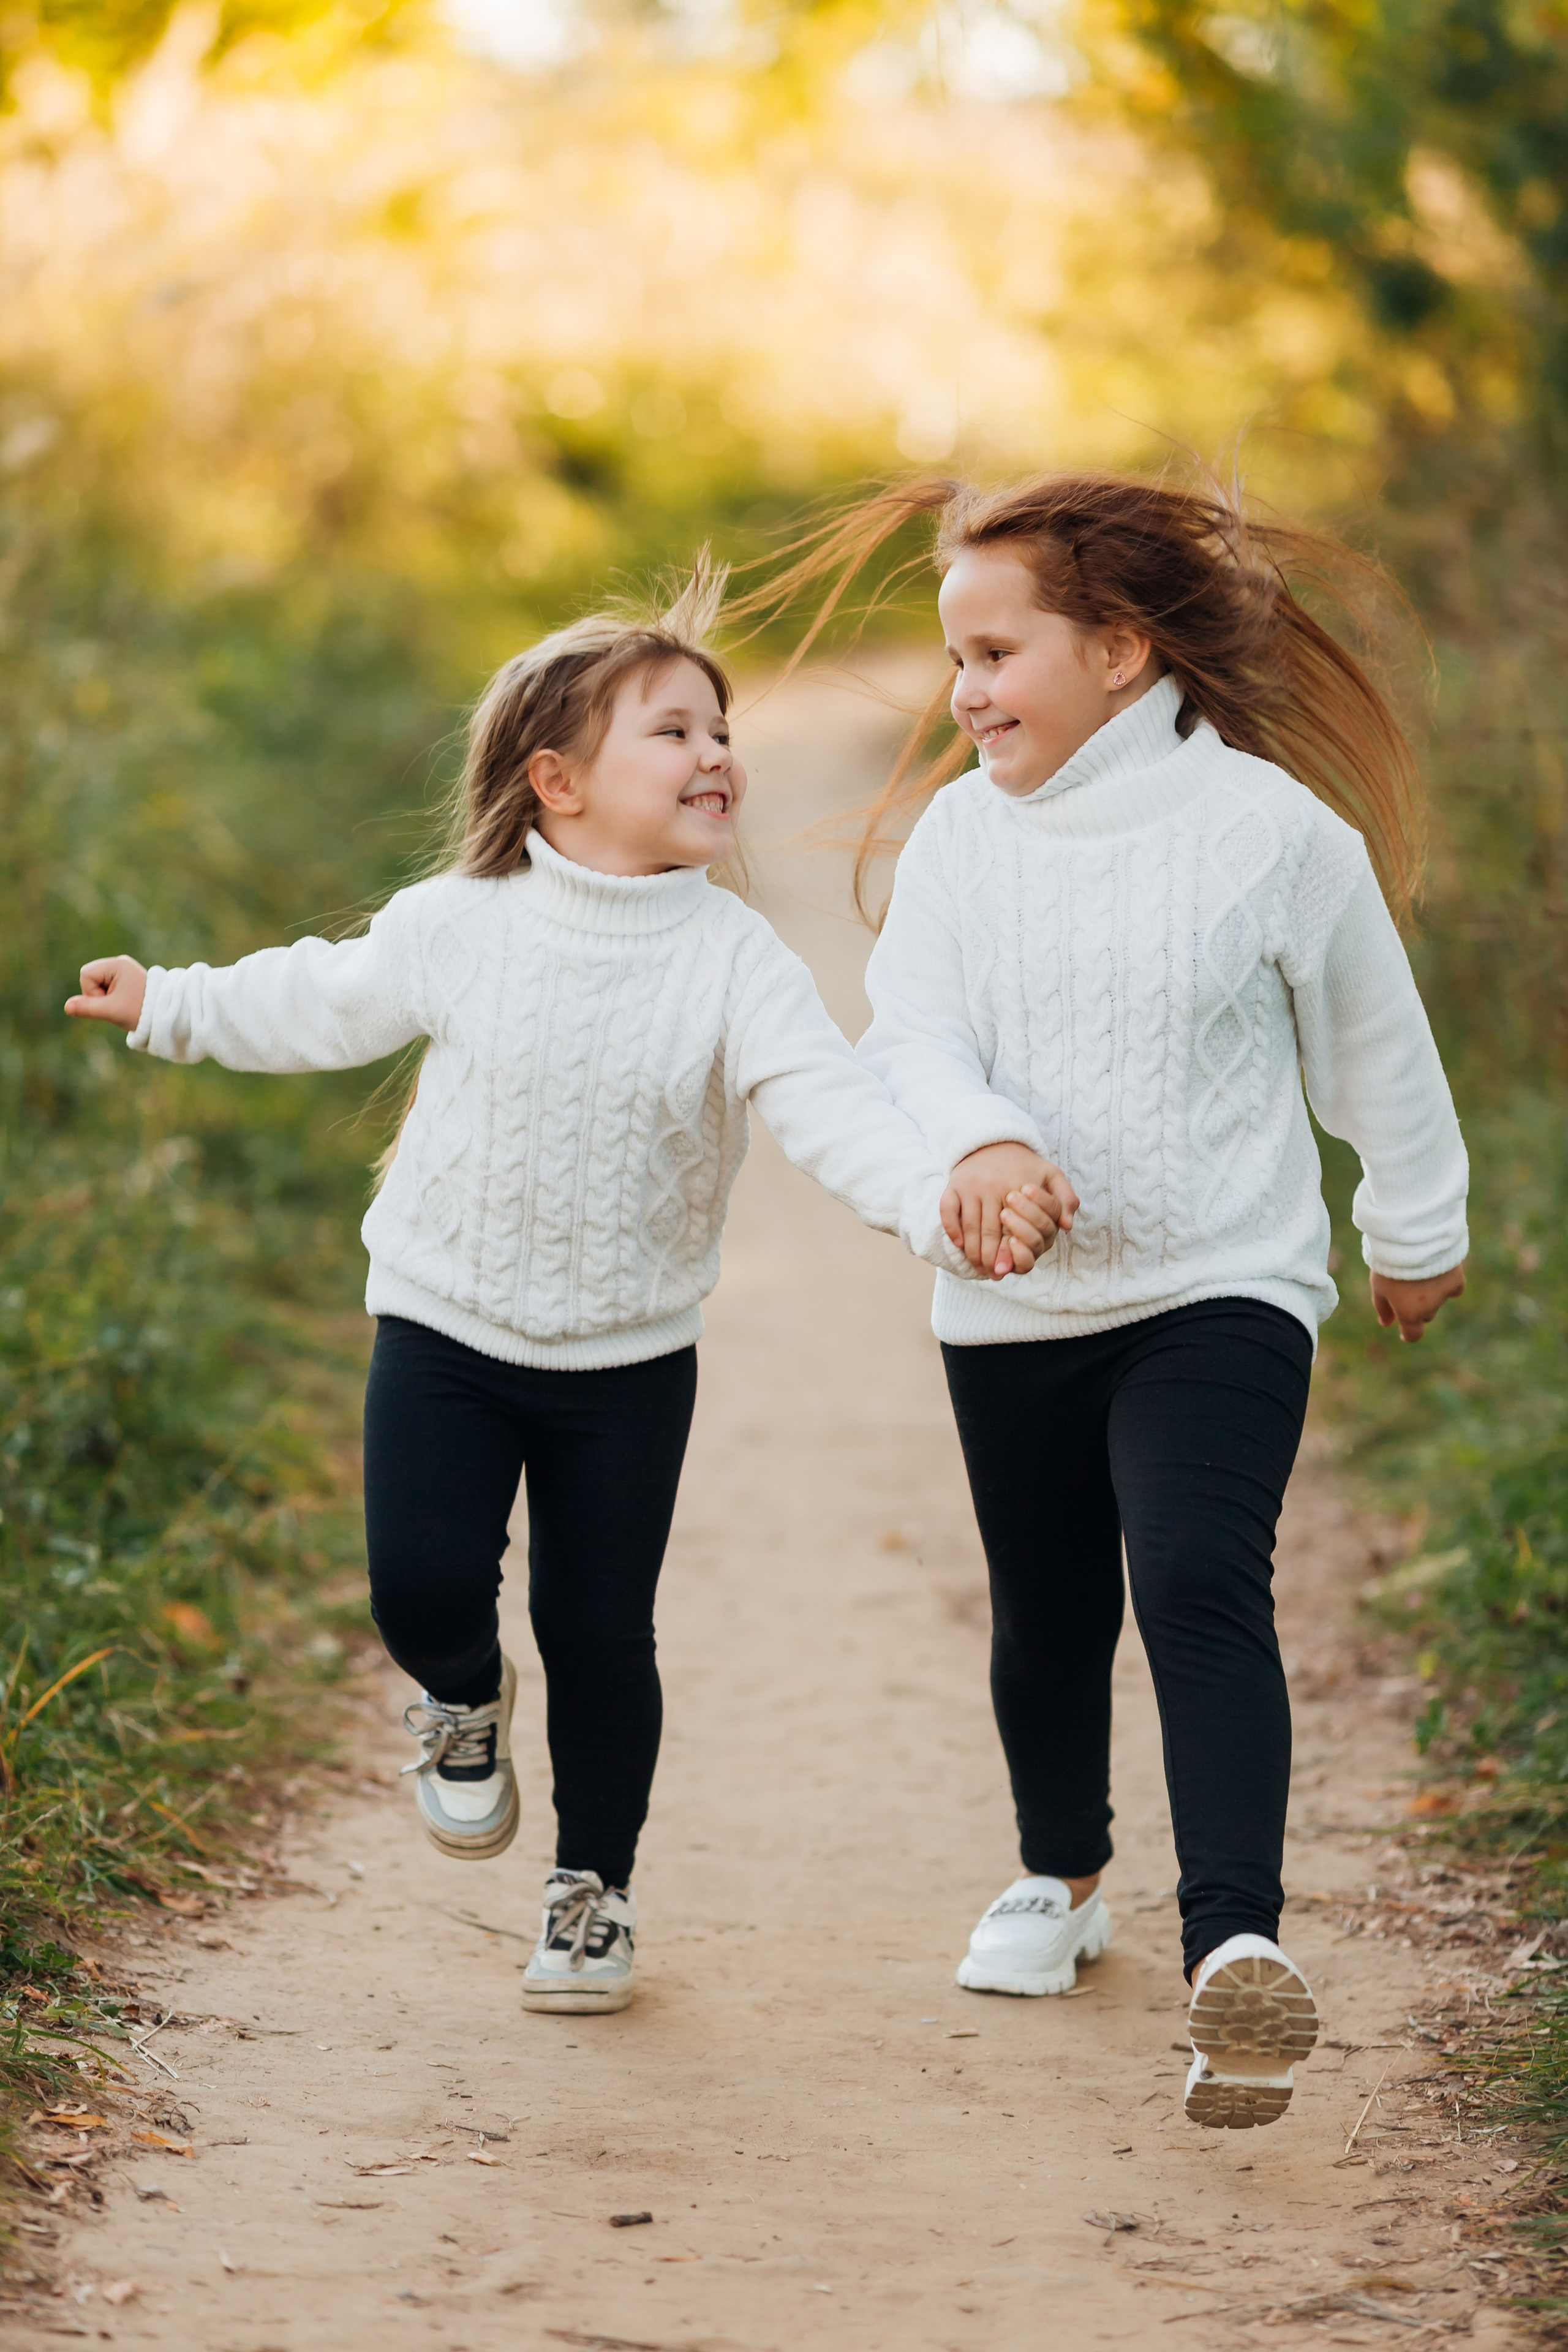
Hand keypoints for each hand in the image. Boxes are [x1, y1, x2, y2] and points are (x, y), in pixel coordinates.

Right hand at [65, 956, 147, 1032]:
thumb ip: (87, 1008)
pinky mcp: (124, 979)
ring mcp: (122, 970)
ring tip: (122, 1004)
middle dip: (98, 995)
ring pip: (96, 984)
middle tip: (118, 1004)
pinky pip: (105, 988)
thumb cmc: (140, 1012)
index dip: (92, 991)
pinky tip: (123, 1003)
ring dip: (104, 998)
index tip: (111, 1001)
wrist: (165, 1016)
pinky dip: (110, 998)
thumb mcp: (111, 1011)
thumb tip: (67, 1007)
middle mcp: (120, 963)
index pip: (85, 974)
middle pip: (89, 978)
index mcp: (118, 964)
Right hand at [941, 1144, 1079, 1281]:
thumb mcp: (1052, 1174)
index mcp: (1018, 1186)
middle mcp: (992, 1186)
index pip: (1013, 1229)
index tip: (1009, 1269)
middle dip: (990, 1258)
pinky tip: (960, 1245)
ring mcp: (970, 1186)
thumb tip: (1066, 1225)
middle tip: (992, 1274)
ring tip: (978, 1266)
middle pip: (989, 1233)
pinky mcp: (954, 1185)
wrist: (994, 1140)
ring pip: (969, 1227)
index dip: (1010, 1253)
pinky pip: (948, 1211)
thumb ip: (1065, 1199)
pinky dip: (952, 1230)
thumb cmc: (1025, 1164)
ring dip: (972, 1252)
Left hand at [1370, 1263, 1465, 1341]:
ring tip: (1419, 1273)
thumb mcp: (1379, 1286)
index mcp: (1409, 1314)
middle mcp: (1429, 1309)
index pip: (1413, 1334)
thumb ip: (1383, 1307)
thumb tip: (1386, 1324)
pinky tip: (1439, 1272)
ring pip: (1439, 1301)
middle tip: (1407, 1289)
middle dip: (1417, 1308)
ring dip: (1431, 1294)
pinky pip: (1454, 1288)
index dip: (1408, 1334)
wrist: (1413, 1242)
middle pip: (1425, 1315)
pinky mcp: (1457, 1280)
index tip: (1405, 1332)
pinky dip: (1447, 1284)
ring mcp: (1444, 1295)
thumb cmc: (1390, 1264)